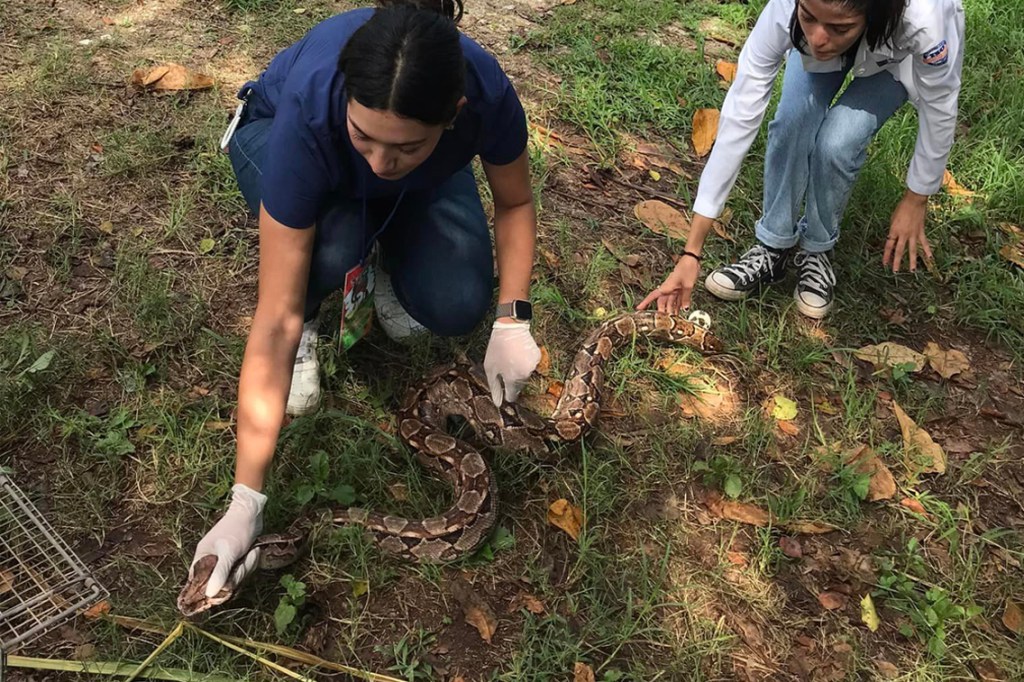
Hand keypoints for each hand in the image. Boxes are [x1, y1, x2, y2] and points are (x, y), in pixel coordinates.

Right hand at [188, 483, 266, 597]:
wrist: (252, 512)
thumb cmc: (237, 530)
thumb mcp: (229, 553)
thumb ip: (220, 573)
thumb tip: (209, 594)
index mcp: (202, 558)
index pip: (199, 583)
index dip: (211, 589)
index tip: (225, 588)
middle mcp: (210, 560)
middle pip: (221, 582)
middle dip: (237, 574)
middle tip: (244, 560)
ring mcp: (223, 559)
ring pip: (234, 575)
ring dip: (246, 566)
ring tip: (250, 552)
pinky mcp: (234, 557)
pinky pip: (241, 568)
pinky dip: (249, 562)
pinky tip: (253, 551)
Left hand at [483, 320, 540, 405]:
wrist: (511, 327)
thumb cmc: (497, 348)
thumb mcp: (490, 368)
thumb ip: (495, 387)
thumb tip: (498, 403)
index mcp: (513, 379)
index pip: (512, 395)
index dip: (507, 394)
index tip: (505, 391)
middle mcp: (525, 375)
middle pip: (519, 384)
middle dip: (512, 379)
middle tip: (504, 365)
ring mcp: (533, 366)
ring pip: (525, 374)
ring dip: (518, 370)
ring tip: (511, 357)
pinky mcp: (538, 357)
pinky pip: (531, 364)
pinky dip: (525, 361)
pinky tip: (518, 352)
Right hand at [637, 254, 700, 314]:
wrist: (692, 259)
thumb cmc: (687, 268)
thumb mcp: (687, 285)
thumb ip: (685, 298)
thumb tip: (684, 308)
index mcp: (666, 287)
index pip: (652, 296)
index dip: (645, 302)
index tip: (638, 308)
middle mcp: (668, 288)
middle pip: (662, 302)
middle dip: (663, 312)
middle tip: (664, 322)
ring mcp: (674, 288)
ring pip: (670, 302)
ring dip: (672, 310)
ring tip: (674, 320)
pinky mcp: (680, 287)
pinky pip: (677, 299)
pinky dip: (679, 305)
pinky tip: (681, 311)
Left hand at [883, 190, 932, 272]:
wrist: (914, 201)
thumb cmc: (901, 208)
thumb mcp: (893, 219)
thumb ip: (893, 230)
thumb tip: (893, 238)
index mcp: (894, 231)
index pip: (889, 246)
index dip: (886, 256)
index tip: (884, 264)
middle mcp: (903, 234)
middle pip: (899, 251)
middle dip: (896, 262)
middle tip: (895, 271)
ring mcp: (913, 234)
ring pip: (912, 250)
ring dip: (912, 261)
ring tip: (912, 270)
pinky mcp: (921, 231)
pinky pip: (924, 243)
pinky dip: (927, 250)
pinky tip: (930, 258)